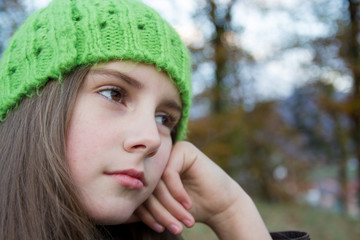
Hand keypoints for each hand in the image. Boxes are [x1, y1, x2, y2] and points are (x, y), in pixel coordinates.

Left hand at [136, 141, 270, 238]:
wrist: (221, 205)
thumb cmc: (191, 209)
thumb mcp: (164, 208)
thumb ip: (146, 204)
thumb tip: (121, 210)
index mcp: (151, 171)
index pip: (140, 191)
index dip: (146, 212)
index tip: (157, 228)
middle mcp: (159, 159)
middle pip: (148, 186)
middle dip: (161, 211)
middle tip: (173, 228)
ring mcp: (171, 152)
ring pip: (158, 182)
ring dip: (170, 206)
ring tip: (181, 222)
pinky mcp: (183, 150)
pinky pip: (170, 173)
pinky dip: (177, 193)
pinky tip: (188, 205)